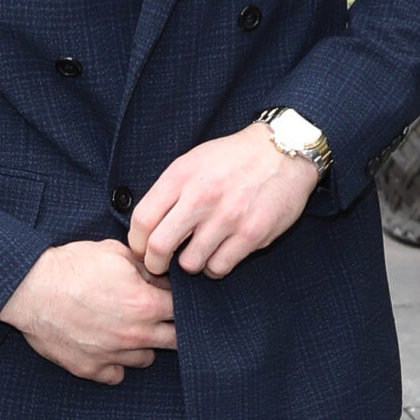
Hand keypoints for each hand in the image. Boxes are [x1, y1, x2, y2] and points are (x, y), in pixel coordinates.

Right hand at [0, 239, 177, 383]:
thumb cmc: (70, 267)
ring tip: (126, 328)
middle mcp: (135, 335)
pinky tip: (107, 346)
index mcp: (146, 304)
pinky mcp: (90, 368)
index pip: (183, 310)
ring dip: (143, 345)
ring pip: (146, 359)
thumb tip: (162, 276)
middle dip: (170, 326)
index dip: (180, 301)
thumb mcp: (115, 253)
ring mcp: (113, 355)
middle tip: (154, 313)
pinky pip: (117, 374)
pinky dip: (116, 363)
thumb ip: (146, 267)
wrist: (29, 288)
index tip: (168, 296)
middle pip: (174, 340)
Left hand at [129, 121, 319, 278]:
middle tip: (160, 265)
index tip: (142, 249)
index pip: (142, 220)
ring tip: (197, 253)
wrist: (282, 152)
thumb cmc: (234, 158)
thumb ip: (169, 189)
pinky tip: (219, 254)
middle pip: (160, 246)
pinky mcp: (251, 234)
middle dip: (155, 263)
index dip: (137, 243)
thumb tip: (147, 225)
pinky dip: (215, 267)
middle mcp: (201, 197)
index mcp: (181, 176)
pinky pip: (219, 267)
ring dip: (190, 264)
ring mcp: (227, 218)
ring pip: (190, 263)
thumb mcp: (194, 160)